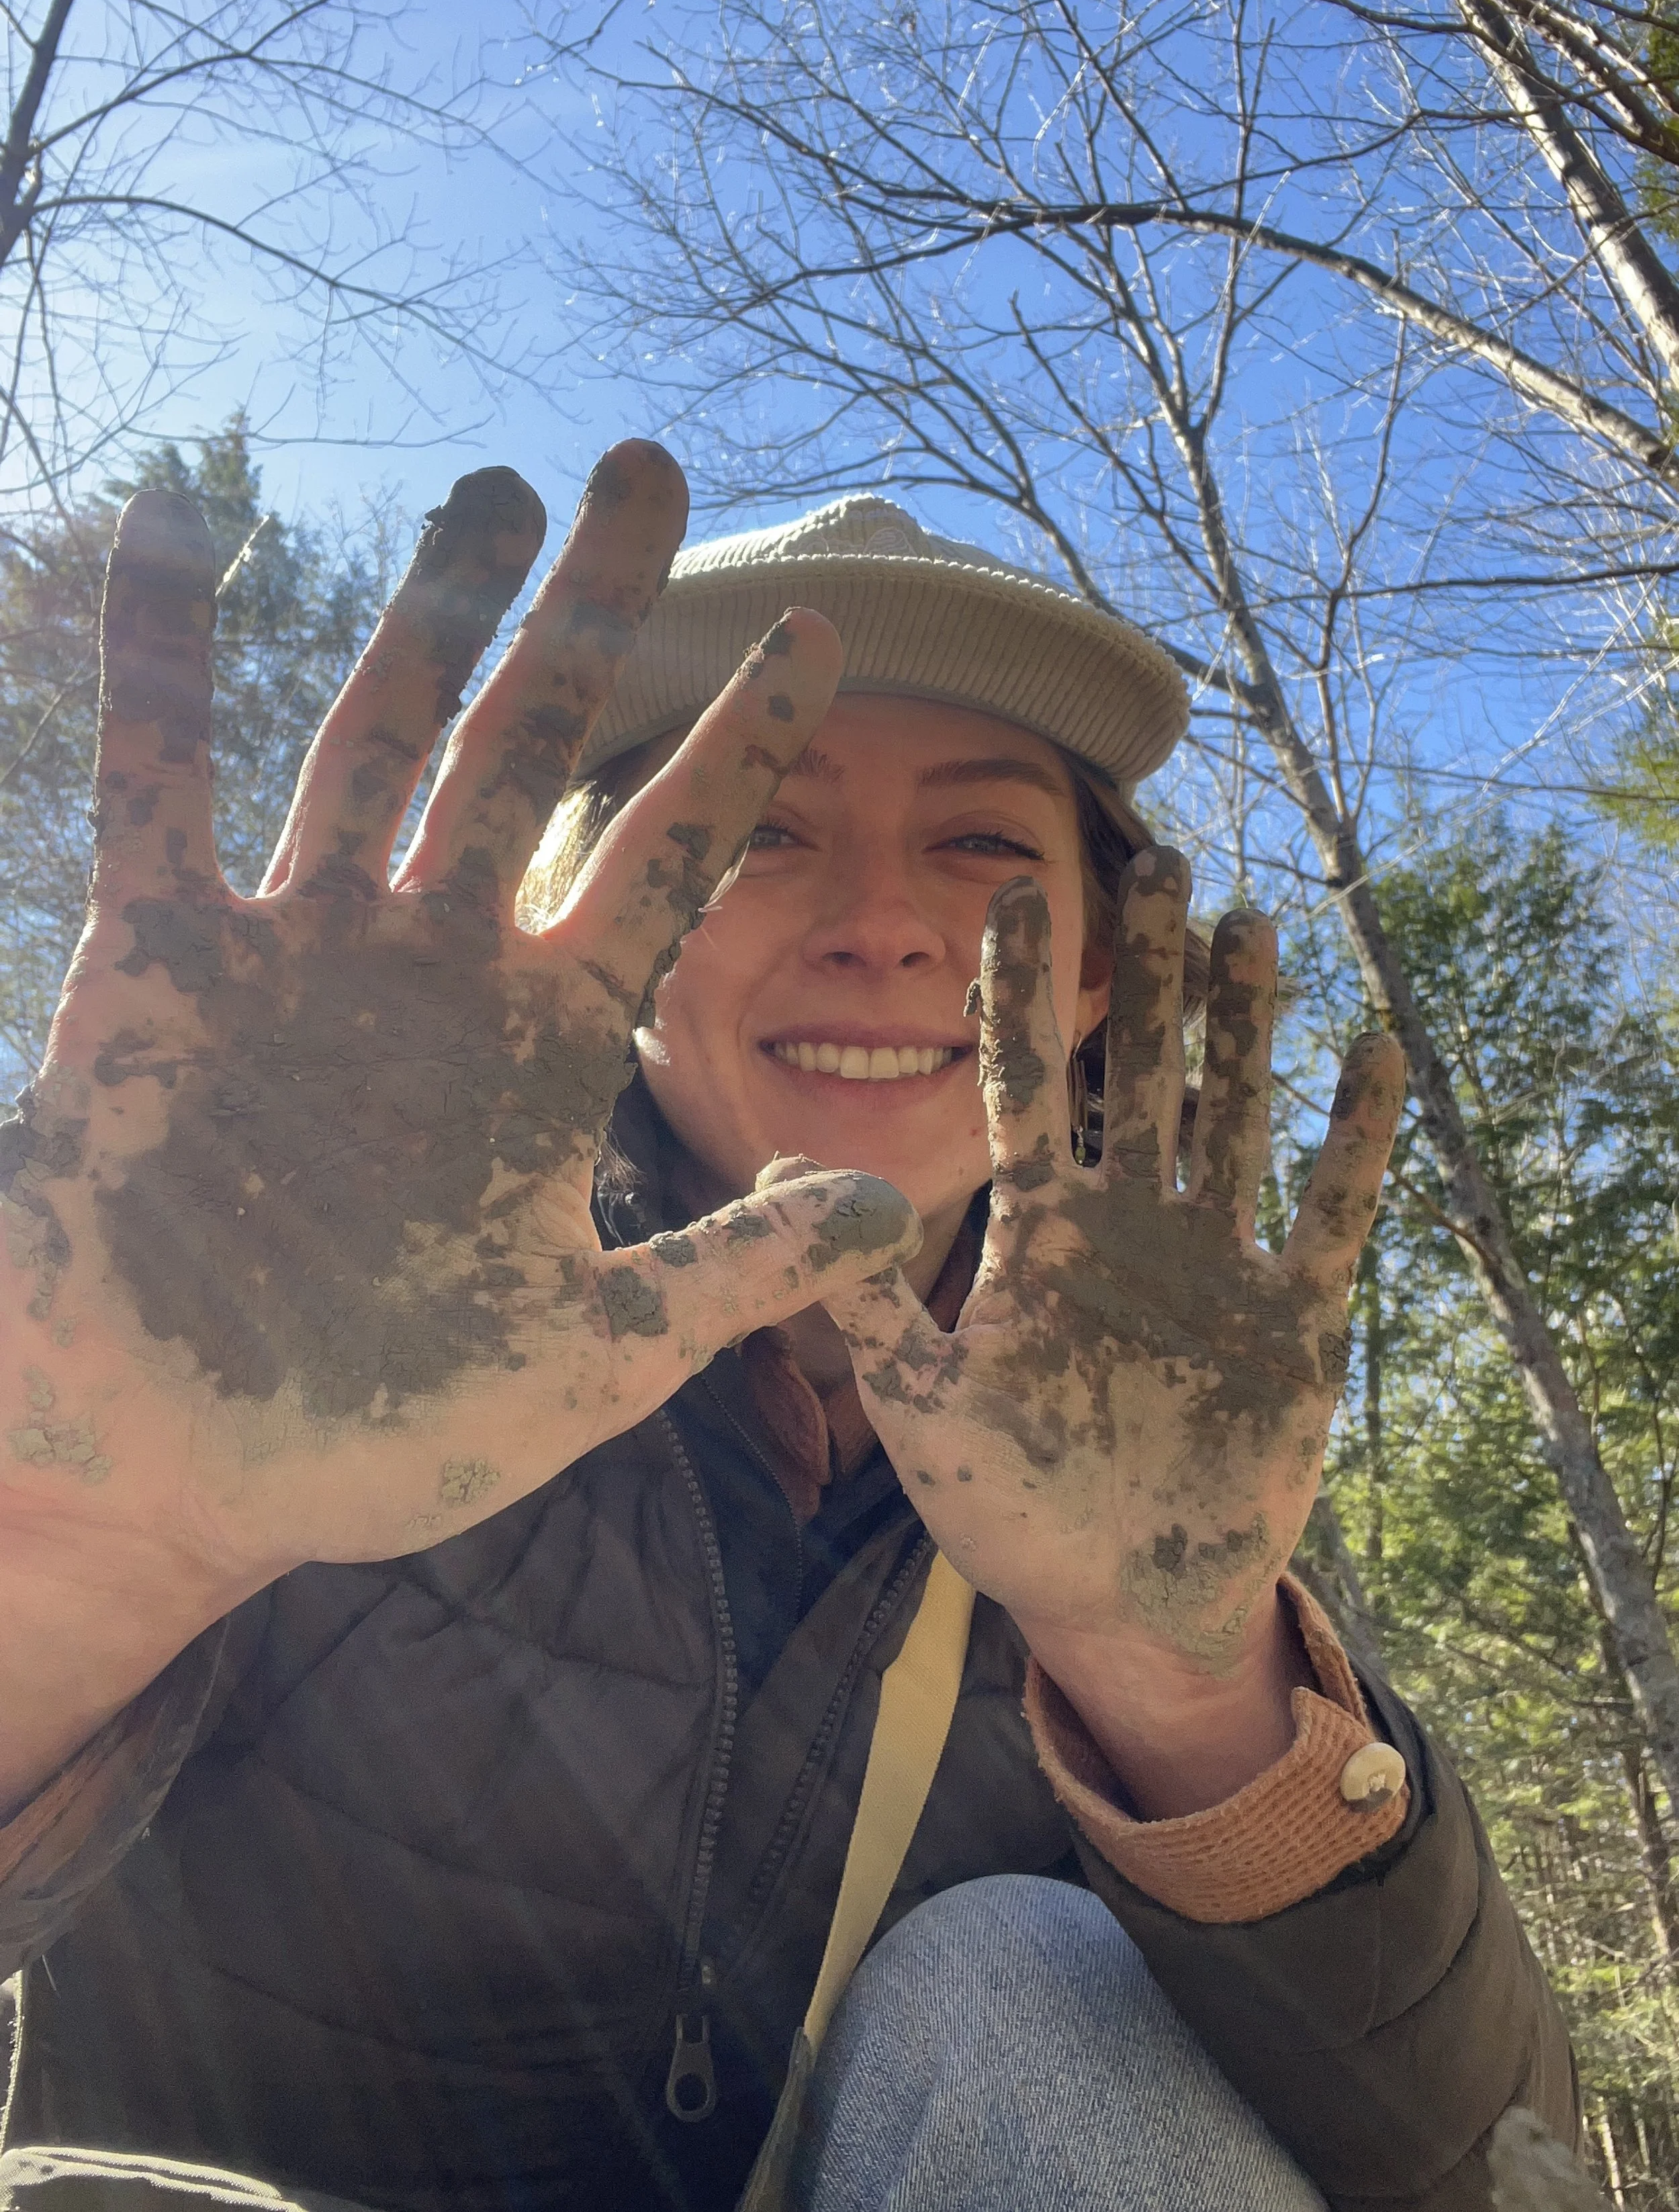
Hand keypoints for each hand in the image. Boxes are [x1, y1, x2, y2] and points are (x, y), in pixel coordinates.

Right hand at [0, 446, 917, 1602]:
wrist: (170, 1474)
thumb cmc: (373, 1439)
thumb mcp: (588, 1363)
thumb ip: (733, 1279)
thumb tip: (891, 1210)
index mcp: (539, 1050)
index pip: (664, 864)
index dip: (740, 748)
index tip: (822, 637)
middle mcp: (433, 976)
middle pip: (527, 754)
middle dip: (590, 618)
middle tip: (652, 469)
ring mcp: (297, 957)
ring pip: (376, 743)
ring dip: (427, 611)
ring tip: (497, 484)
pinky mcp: (155, 966)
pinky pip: (162, 789)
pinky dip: (169, 672)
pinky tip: (192, 534)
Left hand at [828, 851, 1401, 1675]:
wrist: (1116, 1601)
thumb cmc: (1007, 1512)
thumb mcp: (918, 1404)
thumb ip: (858, 1296)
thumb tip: (781, 1170)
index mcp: (1041, 1234)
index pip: (1028, 1085)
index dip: (1021, 991)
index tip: (1013, 887)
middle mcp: (1129, 1225)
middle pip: (1143, 1073)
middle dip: (1150, 976)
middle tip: (1160, 865)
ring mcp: (1214, 1265)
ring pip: (1234, 1117)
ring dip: (1248, 1029)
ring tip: (1255, 928)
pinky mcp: (1292, 1319)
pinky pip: (1328, 1212)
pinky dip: (1353, 1139)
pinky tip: (1373, 1053)